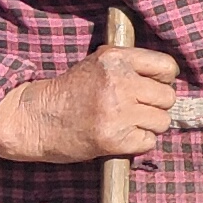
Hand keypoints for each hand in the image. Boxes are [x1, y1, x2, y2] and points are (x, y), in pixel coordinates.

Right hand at [0, 42, 179, 161]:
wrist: (34, 119)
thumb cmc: (68, 92)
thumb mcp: (97, 64)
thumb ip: (129, 65)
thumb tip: (168, 76)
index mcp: (115, 58)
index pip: (167, 67)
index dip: (164, 80)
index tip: (152, 87)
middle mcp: (119, 82)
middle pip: (168, 97)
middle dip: (156, 106)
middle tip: (136, 110)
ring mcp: (117, 111)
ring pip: (162, 121)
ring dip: (148, 126)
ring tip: (126, 124)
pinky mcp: (113, 139)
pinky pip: (148, 142)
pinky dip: (137, 143)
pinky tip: (119, 138)